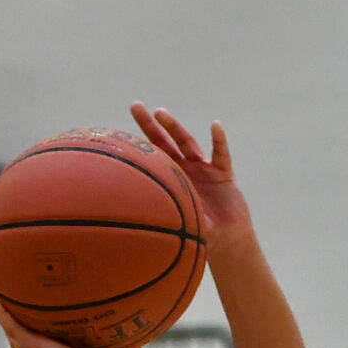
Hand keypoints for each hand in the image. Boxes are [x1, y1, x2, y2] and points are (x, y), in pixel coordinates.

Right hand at [0, 297, 140, 347]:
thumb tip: (140, 346)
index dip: (47, 341)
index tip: (47, 329)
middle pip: (28, 339)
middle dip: (21, 327)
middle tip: (14, 310)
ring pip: (15, 331)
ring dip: (5, 315)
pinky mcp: (30, 344)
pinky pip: (11, 325)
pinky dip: (1, 314)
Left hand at [129, 105, 251, 244]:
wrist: (227, 240)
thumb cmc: (200, 236)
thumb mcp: (176, 227)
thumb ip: (159, 221)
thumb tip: (129, 228)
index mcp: (172, 179)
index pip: (152, 156)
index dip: (138, 142)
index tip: (119, 132)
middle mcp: (185, 168)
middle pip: (165, 141)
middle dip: (151, 124)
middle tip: (135, 106)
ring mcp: (204, 168)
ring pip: (187, 143)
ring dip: (174, 128)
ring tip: (161, 114)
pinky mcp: (223, 174)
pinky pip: (221, 154)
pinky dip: (218, 141)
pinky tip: (215, 126)